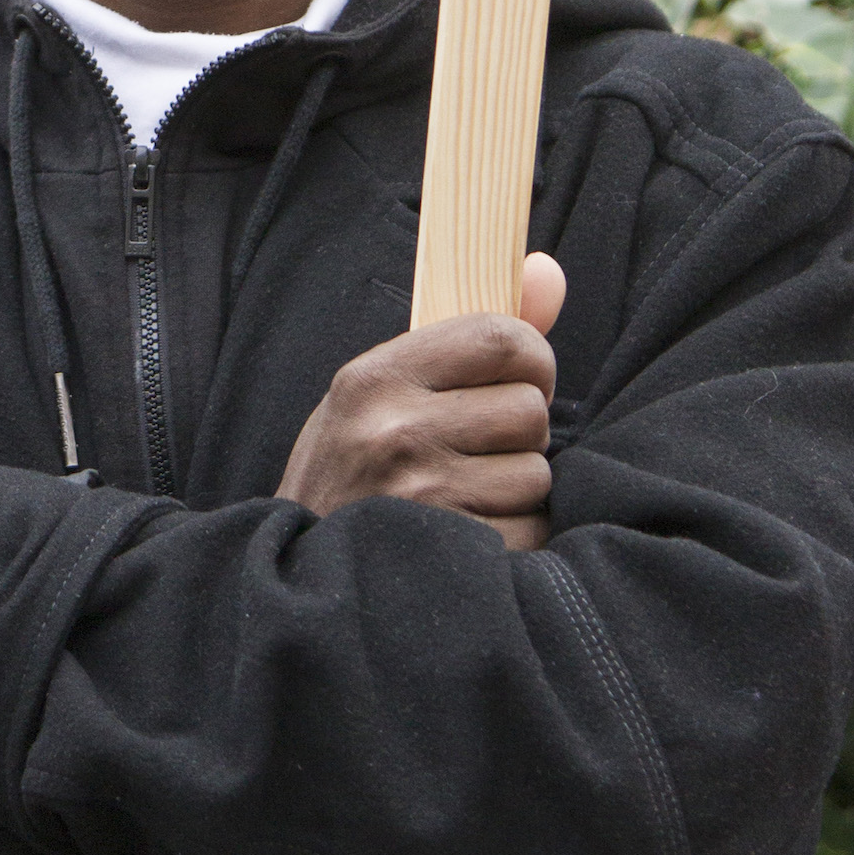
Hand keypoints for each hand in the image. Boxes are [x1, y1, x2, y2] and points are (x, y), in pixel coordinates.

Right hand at [278, 254, 565, 550]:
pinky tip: (472, 536)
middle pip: (528, 411)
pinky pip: (531, 531)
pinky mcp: (450, 556)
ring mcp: (422, 499)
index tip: (524, 378)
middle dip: (520, 433)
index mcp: (375, 380)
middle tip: (483, 450)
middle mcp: (396, 433)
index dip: (532, 357)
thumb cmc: (353, 474)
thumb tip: (550, 270)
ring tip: (470, 497)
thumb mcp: (383, 393)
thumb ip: (474, 336)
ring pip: (536, 475)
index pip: (498, 337)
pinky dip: (515, 537)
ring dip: (517, 490)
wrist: (303, 583)